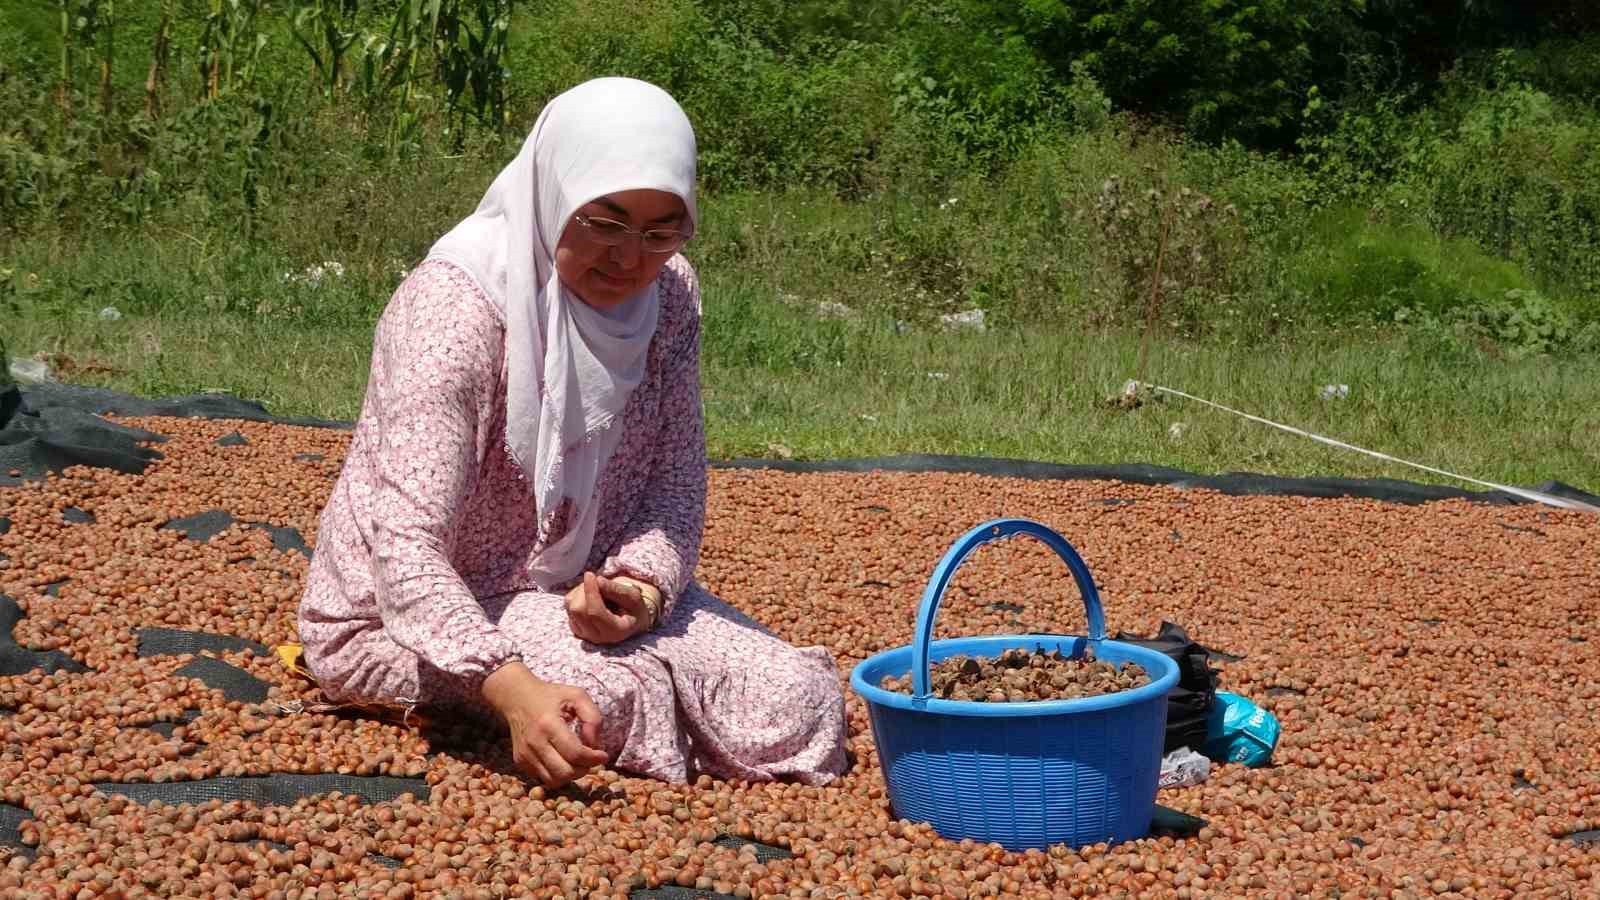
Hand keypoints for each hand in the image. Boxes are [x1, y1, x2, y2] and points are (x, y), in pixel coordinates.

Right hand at [481, 661, 607, 788]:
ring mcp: (525, 754)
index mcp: (549, 724)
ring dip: (571, 775)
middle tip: (590, 759)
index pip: (575, 754)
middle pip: (565, 772)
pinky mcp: (520, 761)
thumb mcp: (578, 696)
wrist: (517, 697)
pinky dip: (558, 774)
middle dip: (584, 769)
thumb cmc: (551, 696)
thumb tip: (595, 746)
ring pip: (554, 781)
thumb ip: (593, 719)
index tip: (603, 756)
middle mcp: (534, 742)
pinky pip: (544, 778)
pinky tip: (563, 760)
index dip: (593, 759)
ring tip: (578, 761)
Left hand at [565, 571, 654, 644]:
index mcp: (615, 631)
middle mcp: (597, 637)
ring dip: (580, 591)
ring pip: (571, 606)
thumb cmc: (633, 607)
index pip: (595, 612)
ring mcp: (584, 634)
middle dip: (585, 590)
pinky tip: (590, 596)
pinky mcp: (575, 627)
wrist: (629, 619)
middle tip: (598, 581)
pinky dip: (576, 595)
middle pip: (579, 610)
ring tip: (597, 589)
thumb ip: (617, 590)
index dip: (591, 591)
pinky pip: (568, 606)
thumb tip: (598, 580)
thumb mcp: (633, 596)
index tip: (590, 574)